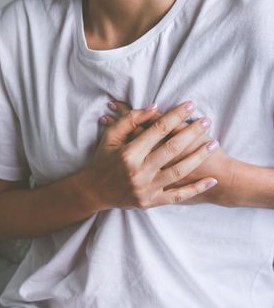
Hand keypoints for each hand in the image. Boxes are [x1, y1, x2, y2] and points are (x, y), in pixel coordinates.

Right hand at [85, 101, 219, 209]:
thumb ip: (130, 121)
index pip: (157, 130)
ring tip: (213, 144)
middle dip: (191, 133)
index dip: (175, 116)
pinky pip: (178, 196)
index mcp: (128, 154)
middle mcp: (138, 172)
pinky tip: (212, 180)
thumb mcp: (110, 137)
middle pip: (172, 149)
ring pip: (179, 171)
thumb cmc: (102, 161)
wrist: (93, 192)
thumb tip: (155, 108)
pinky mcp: (150, 202)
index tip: (190, 105)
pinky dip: (196, 189)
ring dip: (198, 157)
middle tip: (206, 121)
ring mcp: (146, 189)